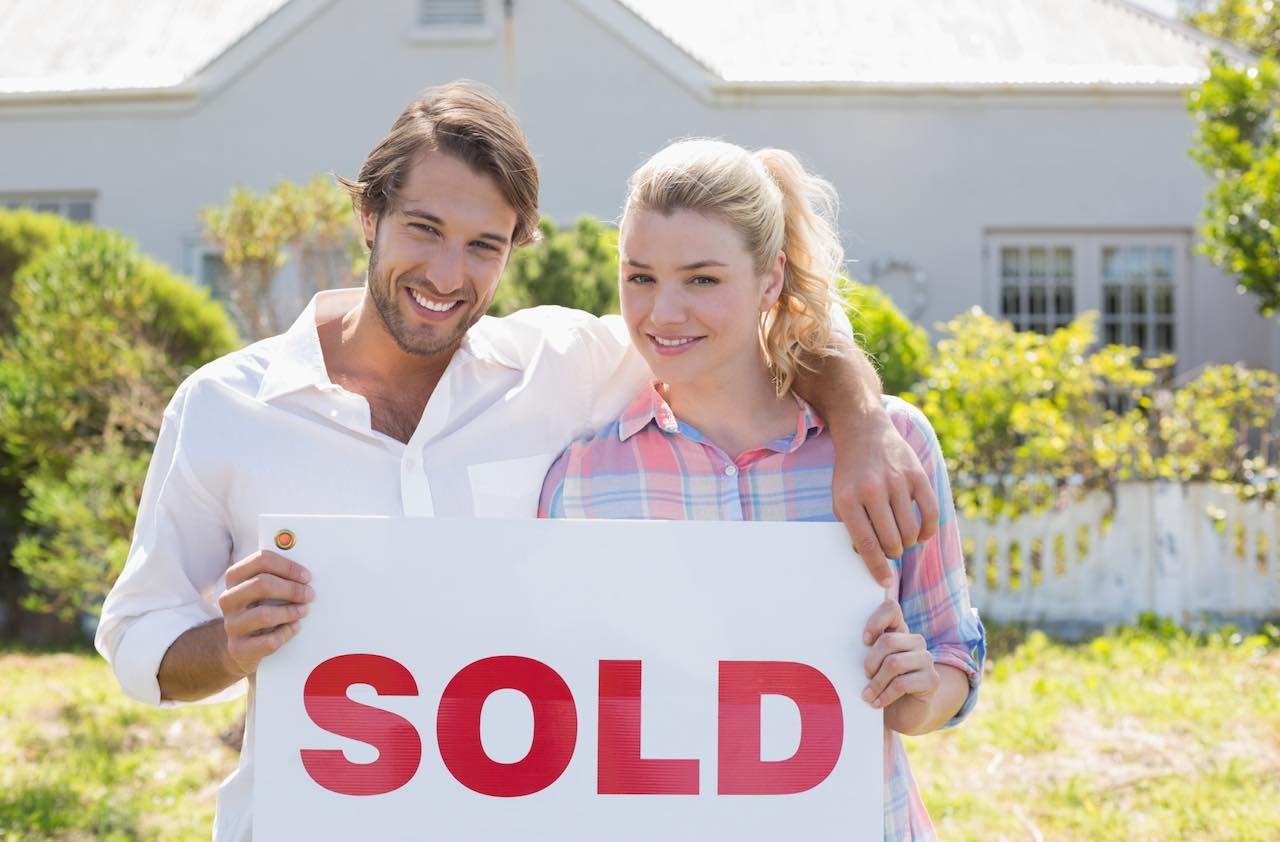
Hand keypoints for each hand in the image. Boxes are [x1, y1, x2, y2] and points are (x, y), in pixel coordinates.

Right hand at [217, 550, 313, 677]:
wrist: (243, 647)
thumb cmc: (261, 610)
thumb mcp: (264, 591)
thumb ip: (278, 577)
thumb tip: (304, 573)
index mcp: (235, 577)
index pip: (261, 560)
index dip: (287, 567)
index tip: (306, 576)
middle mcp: (229, 599)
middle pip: (262, 584)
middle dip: (291, 589)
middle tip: (309, 594)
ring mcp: (231, 624)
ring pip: (265, 614)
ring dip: (291, 612)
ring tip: (303, 611)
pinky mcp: (238, 648)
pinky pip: (268, 641)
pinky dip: (286, 633)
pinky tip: (294, 628)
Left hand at [832, 410, 938, 586]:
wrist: (864, 432)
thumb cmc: (850, 472)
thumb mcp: (840, 497)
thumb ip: (851, 526)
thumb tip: (868, 558)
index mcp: (848, 498)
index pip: (865, 543)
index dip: (876, 567)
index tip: (883, 581)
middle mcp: (873, 490)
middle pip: (891, 540)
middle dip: (892, 552)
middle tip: (890, 549)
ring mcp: (897, 481)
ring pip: (910, 531)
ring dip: (907, 543)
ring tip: (901, 539)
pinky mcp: (917, 475)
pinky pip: (930, 514)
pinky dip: (927, 531)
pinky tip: (920, 535)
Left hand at [861, 598, 938, 722]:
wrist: (903, 714)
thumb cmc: (882, 685)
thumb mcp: (871, 665)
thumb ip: (865, 650)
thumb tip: (838, 639)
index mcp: (899, 631)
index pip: (890, 608)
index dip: (875, 621)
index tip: (864, 641)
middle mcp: (915, 641)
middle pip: (888, 641)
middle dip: (871, 662)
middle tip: (865, 677)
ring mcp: (926, 659)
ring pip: (894, 663)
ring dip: (876, 683)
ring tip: (867, 695)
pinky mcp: (932, 679)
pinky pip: (902, 683)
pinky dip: (885, 695)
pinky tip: (878, 703)